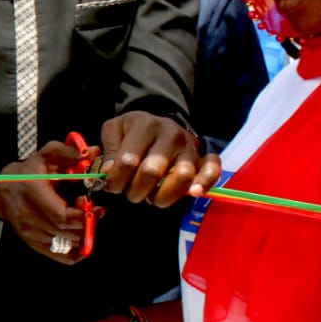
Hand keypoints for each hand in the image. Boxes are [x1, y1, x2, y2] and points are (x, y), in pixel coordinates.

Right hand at [0, 140, 103, 263]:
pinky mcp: (32, 243)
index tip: (95, 208)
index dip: (84, 216)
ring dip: (81, 234)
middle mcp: (28, 216)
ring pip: (66, 244)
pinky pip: (60, 256)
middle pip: (67, 233)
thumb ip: (69, 153)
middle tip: (91, 211)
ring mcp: (29, 233)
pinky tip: (79, 238)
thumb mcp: (47, 156)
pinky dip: (75, 251)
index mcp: (33, 192)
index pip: (62, 216)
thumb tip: (91, 152)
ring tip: (81, 219)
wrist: (3, 189)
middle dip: (87, 224)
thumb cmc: (27, 173)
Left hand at [99, 111, 222, 205]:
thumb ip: (108, 151)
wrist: (160, 123)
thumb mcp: (114, 131)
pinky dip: (205, 183)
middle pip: (152, 172)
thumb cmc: (133, 131)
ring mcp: (189, 147)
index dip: (115, 180)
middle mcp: (170, 135)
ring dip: (162, 195)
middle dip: (135, 191)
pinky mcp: (204, 158)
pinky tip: (193, 193)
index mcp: (145, 125)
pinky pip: (212, 170)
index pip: (128, 161)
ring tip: (151, 197)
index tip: (111, 186)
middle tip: (130, 193)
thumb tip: (108, 172)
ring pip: (181, 176)